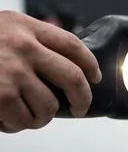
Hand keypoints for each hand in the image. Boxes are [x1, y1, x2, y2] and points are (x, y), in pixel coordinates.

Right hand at [0, 11, 101, 131]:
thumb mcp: (0, 28)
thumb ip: (28, 41)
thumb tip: (65, 70)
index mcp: (24, 26)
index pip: (72, 45)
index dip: (90, 65)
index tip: (94, 79)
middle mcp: (22, 46)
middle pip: (72, 79)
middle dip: (81, 99)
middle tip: (78, 109)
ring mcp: (10, 72)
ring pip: (47, 108)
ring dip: (41, 119)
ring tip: (30, 117)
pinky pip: (21, 120)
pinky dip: (16, 126)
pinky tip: (7, 121)